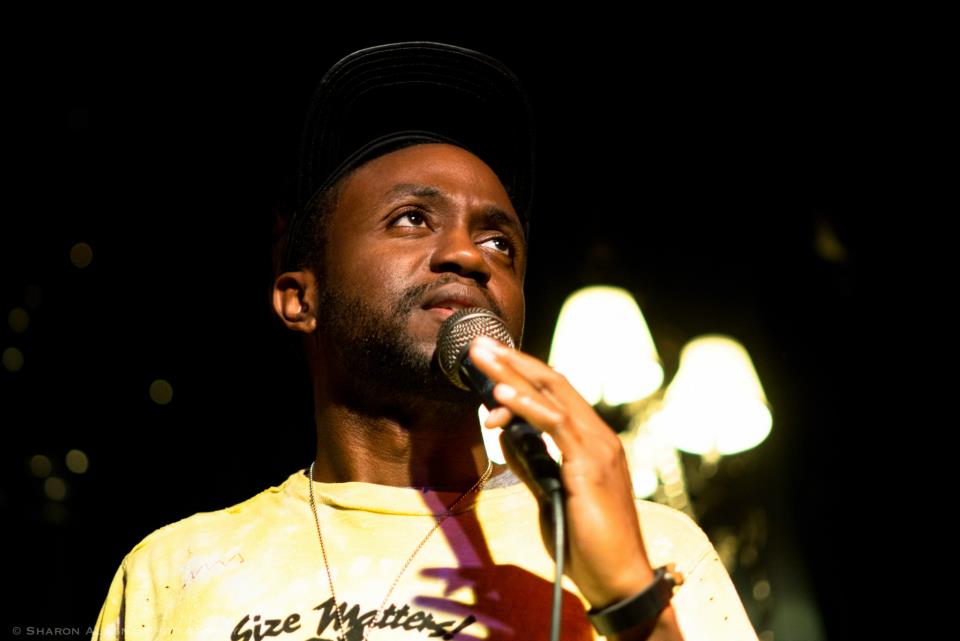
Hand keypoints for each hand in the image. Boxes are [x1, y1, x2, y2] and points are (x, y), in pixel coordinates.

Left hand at [468, 335, 656, 607]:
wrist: (618, 579)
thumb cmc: (587, 543)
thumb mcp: (550, 494)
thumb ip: (531, 462)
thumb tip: (505, 435)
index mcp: (591, 442)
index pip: (554, 394)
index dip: (520, 374)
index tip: (488, 362)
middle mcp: (598, 437)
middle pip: (552, 384)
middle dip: (513, 361)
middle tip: (479, 344)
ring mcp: (597, 448)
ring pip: (552, 395)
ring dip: (513, 374)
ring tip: (483, 356)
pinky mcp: (590, 465)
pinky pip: (556, 424)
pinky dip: (526, 406)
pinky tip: (501, 394)